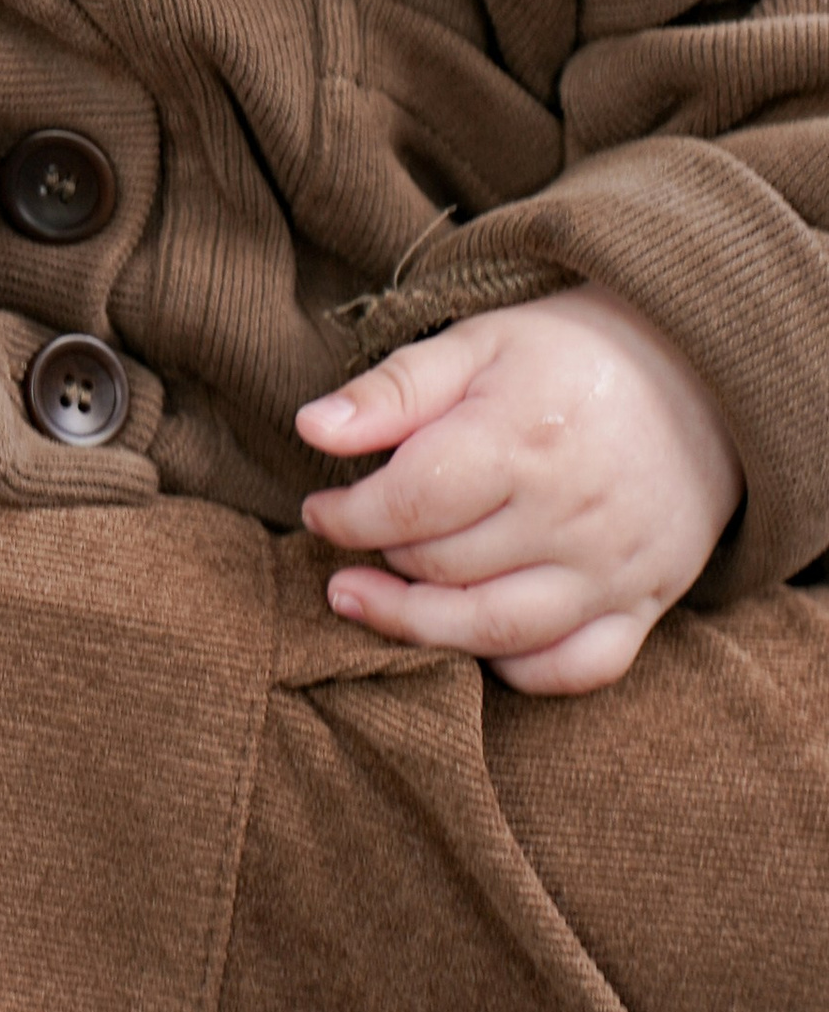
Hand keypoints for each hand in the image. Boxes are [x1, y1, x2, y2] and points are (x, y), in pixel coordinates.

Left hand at [295, 284, 744, 691]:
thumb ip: (394, 389)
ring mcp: (613, 567)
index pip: (409, 504)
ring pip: (495, 632)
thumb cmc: (571, 354)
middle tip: (355, 541)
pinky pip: (576, 667)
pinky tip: (472, 640)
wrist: (700, 376)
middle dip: (380, 559)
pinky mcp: (647, 603)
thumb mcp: (479, 343)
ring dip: (418, 626)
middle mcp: (572, 513)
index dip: (347, 516)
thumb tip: (310, 428)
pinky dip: (517, 668)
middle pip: (444, 568)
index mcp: (523, 439)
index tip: (319, 509)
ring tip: (367, 602)